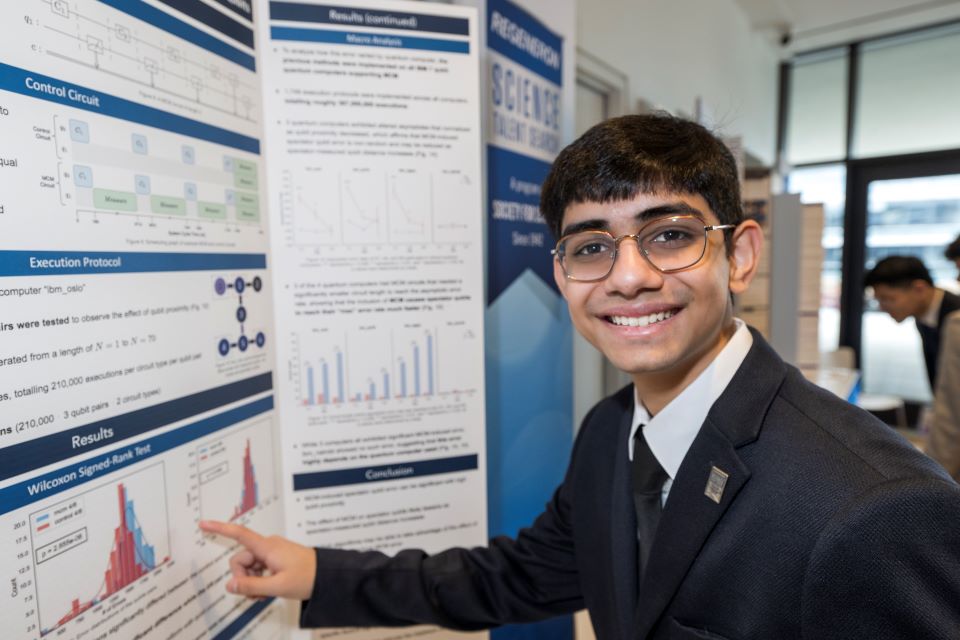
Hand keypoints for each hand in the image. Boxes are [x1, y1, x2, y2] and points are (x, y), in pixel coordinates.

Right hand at [199, 520, 315, 600]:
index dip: (220, 528)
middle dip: (243, 579)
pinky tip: (268, 590)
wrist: (327, 576)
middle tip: (257, 594)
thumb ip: (251, 586)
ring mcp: (271, 552)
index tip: (203, 523)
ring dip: (251, 582)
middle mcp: (267, 546)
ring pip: (248, 567)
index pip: (239, 534)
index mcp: (267, 547)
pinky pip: (257, 569)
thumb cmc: (306, 578)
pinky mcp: (275, 558)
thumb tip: (229, 585)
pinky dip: (258, 581)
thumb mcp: (277, 586)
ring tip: (265, 594)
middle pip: (240, 560)